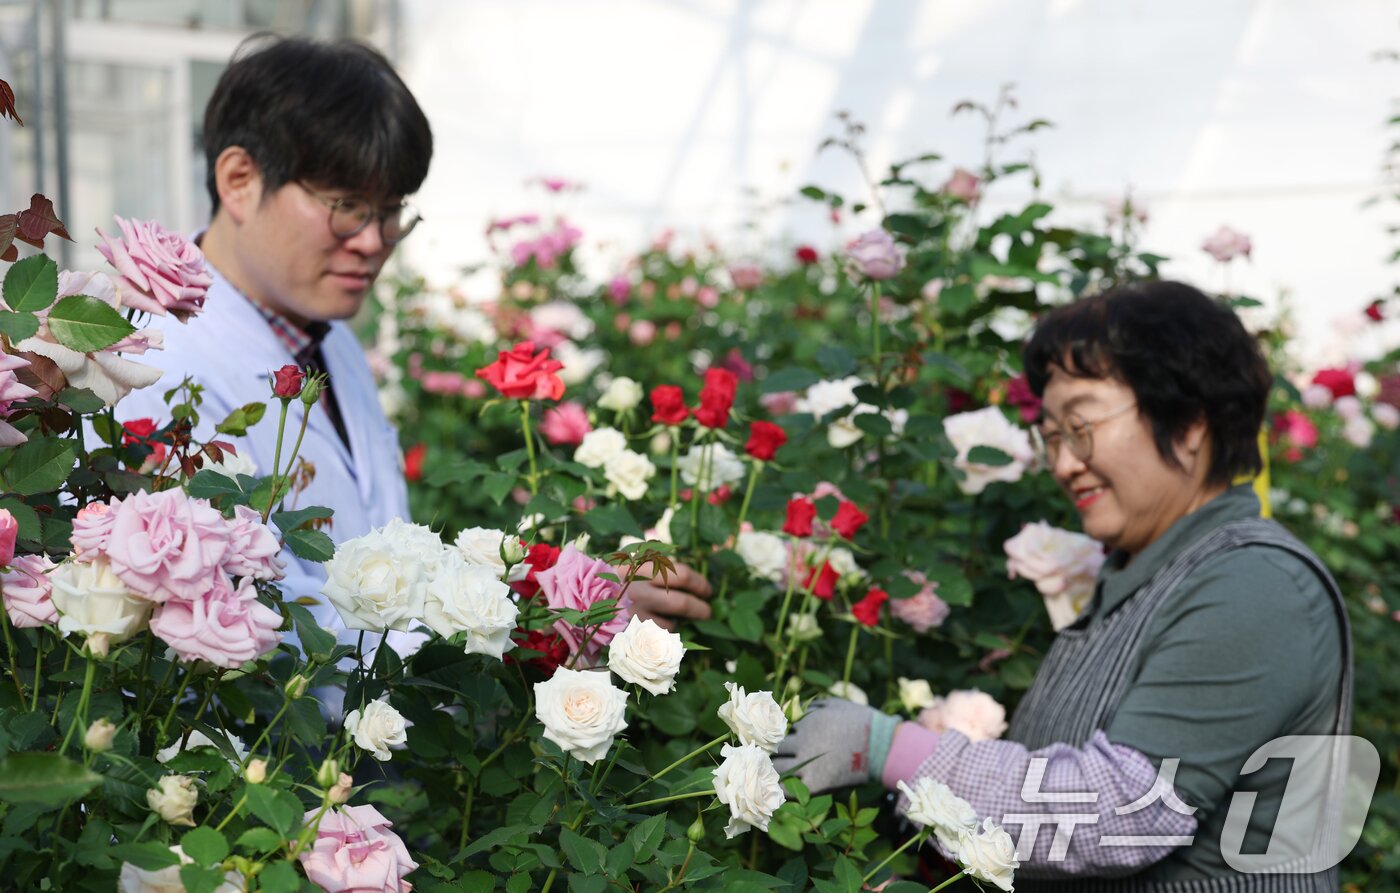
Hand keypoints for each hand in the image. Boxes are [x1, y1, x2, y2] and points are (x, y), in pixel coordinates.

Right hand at [624, 561, 713, 630]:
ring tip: (677, 619)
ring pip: (670, 624)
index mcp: (642, 568)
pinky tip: (656, 625)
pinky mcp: (629, 632)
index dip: (699, 584)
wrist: (590, 603)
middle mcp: (636, 590)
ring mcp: (631, 614)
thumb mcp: (641, 569)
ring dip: (679, 622)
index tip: (707, 591)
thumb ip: (665, 571)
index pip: (681, 575)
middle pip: (680, 603)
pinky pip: (657, 636)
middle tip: (707, 612)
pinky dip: (663, 632)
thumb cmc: (626, 584)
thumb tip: (701, 587)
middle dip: (699, 609)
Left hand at [772, 698, 897, 793]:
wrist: (881, 746)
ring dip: (771, 771)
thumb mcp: (835, 704)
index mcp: (805, 721)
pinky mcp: (816, 783)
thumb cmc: (861, 721)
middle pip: (773, 749)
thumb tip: (799, 707)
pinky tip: (777, 793)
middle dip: (769, 753)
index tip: (770, 741)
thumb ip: (814, 706)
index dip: (774, 735)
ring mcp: (808, 763)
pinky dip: (781, 791)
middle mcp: (802, 741)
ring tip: (768, 776)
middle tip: (765, 759)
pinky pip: (790, 790)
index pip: (777, 729)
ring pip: (777, 768)